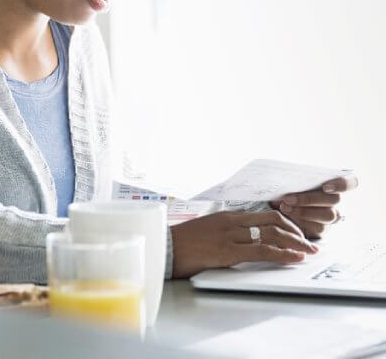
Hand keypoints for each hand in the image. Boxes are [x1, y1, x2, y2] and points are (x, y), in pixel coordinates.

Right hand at [170, 209, 317, 278]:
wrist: (163, 248)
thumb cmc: (181, 244)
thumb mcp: (206, 232)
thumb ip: (224, 233)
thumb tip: (241, 241)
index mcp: (227, 216)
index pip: (264, 214)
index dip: (285, 223)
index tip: (297, 233)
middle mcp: (231, 221)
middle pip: (273, 220)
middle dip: (295, 232)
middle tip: (309, 243)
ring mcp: (230, 235)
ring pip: (271, 234)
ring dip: (295, 243)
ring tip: (309, 251)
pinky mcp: (228, 251)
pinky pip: (262, 251)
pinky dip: (282, 254)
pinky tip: (294, 258)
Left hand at [270, 175, 358, 238]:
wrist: (286, 205)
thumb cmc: (293, 187)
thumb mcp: (295, 181)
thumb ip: (297, 179)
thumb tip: (285, 179)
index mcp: (336, 184)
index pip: (350, 182)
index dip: (341, 184)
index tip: (325, 187)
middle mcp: (338, 201)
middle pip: (334, 199)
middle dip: (309, 199)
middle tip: (288, 198)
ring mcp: (333, 216)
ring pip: (327, 215)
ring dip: (303, 211)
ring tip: (285, 207)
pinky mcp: (324, 229)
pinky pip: (318, 227)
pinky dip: (301, 221)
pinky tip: (287, 216)